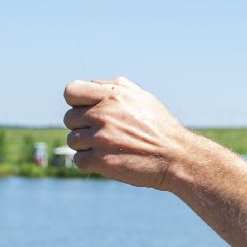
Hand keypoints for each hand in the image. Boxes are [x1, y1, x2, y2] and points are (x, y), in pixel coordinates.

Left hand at [62, 77, 195, 190]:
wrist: (177, 157)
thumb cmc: (161, 127)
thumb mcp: (143, 97)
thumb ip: (115, 86)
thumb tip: (92, 83)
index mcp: (111, 95)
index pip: (70, 91)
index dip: (76, 102)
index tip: (86, 111)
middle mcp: (103, 114)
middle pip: (69, 119)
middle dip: (83, 126)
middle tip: (104, 134)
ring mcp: (100, 138)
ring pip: (73, 140)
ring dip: (86, 146)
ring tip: (109, 148)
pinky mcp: (101, 161)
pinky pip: (78, 161)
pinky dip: (89, 163)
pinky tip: (108, 160)